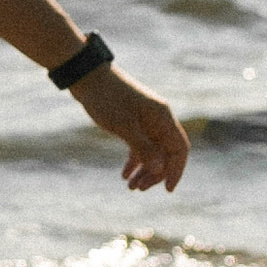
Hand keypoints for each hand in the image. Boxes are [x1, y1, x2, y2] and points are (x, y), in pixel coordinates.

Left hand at [74, 65, 190, 193]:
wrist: (87, 77)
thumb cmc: (106, 98)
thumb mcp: (124, 125)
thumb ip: (143, 147)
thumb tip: (159, 169)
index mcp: (162, 118)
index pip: (180, 149)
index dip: (177, 170)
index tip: (168, 190)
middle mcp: (159, 119)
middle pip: (166, 153)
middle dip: (156, 174)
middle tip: (139, 189)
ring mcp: (146, 120)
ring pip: (153, 151)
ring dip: (145, 170)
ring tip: (131, 187)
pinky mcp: (133, 122)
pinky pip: (140, 146)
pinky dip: (135, 160)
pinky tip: (124, 174)